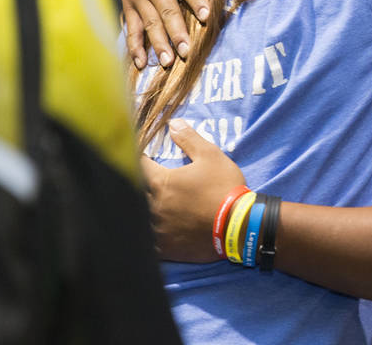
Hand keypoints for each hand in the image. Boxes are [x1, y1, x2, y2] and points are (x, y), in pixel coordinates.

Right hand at [117, 0, 208, 68]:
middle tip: (186, 51)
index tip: (206, 16)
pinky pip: (132, 28)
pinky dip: (135, 46)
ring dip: (159, 43)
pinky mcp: (128, 5)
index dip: (197, 0)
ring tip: (168, 62)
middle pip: (168, 10)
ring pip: (150, 22)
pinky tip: (141, 62)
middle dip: (177, 32)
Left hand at [142, 119, 247, 262]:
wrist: (239, 225)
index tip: (139, 155)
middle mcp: (153, 206)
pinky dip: (144, 237)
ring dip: (138, 211)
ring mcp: (158, 229)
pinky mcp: (165, 248)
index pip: (137, 166)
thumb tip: (172, 122)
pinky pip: (146, 243)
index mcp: (160, 182)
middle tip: (136, 179)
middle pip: (132, 193)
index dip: (137, 158)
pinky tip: (147, 233)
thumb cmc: (224, 187)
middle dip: (133, 184)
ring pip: (137, 219)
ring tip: (140, 206)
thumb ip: (189, 138)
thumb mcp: (211, 155)